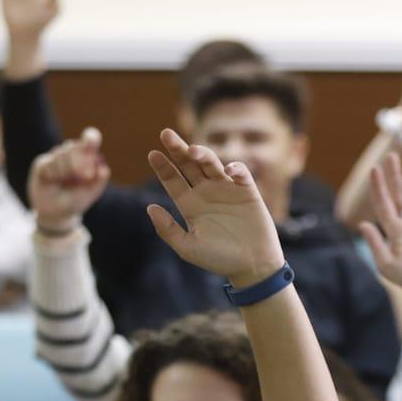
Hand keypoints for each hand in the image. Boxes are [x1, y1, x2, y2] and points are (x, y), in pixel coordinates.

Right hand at [28, 128, 109, 231]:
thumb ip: (98, 182)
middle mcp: (72, 153)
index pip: (90, 139)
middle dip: (78, 163)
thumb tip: (104, 169)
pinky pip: (48, 163)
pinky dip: (52, 174)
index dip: (90, 138)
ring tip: (64, 183)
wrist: (55, 213)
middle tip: (83, 177)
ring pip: (61, 154)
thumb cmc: (75, 201)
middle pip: (75, 146)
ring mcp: (57, 156)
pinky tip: (51, 181)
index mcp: (87, 157)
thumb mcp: (89, 194)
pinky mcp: (43, 162)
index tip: (90, 142)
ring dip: (65, 171)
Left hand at [144, 129, 284, 288]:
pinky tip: (228, 171)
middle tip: (165, 134)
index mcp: (190, 204)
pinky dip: (235, 168)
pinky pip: (240, 173)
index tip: (152, 154)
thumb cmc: (219, 259)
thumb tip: (150, 207)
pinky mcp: (247, 191)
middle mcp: (206, 192)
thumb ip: (167, 229)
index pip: (172, 180)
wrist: (251, 267)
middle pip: (189, 165)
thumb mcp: (187, 247)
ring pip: (211, 163)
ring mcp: (227, 189)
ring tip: (193, 151)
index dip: (162, 167)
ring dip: (202, 154)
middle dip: (177, 149)